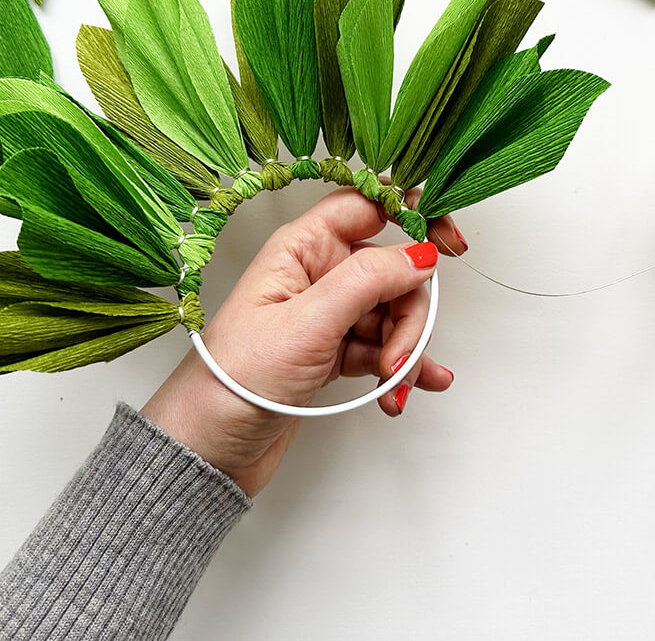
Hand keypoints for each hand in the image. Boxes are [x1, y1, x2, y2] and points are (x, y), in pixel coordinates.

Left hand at [142, 189, 461, 494]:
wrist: (208, 448)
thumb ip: (367, 281)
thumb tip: (419, 254)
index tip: (446, 244)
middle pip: (391, 270)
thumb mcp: (307, 324)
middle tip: (398, 356)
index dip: (410, 216)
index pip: (367, 206)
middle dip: (408, 313)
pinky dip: (399, 368)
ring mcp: (325, 315)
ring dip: (404, 350)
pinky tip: (406, 389)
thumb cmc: (234, 381)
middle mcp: (315, 274)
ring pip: (392, 313)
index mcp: (302, 249)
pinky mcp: (331, 353)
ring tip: (393, 384)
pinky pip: (382, 348)